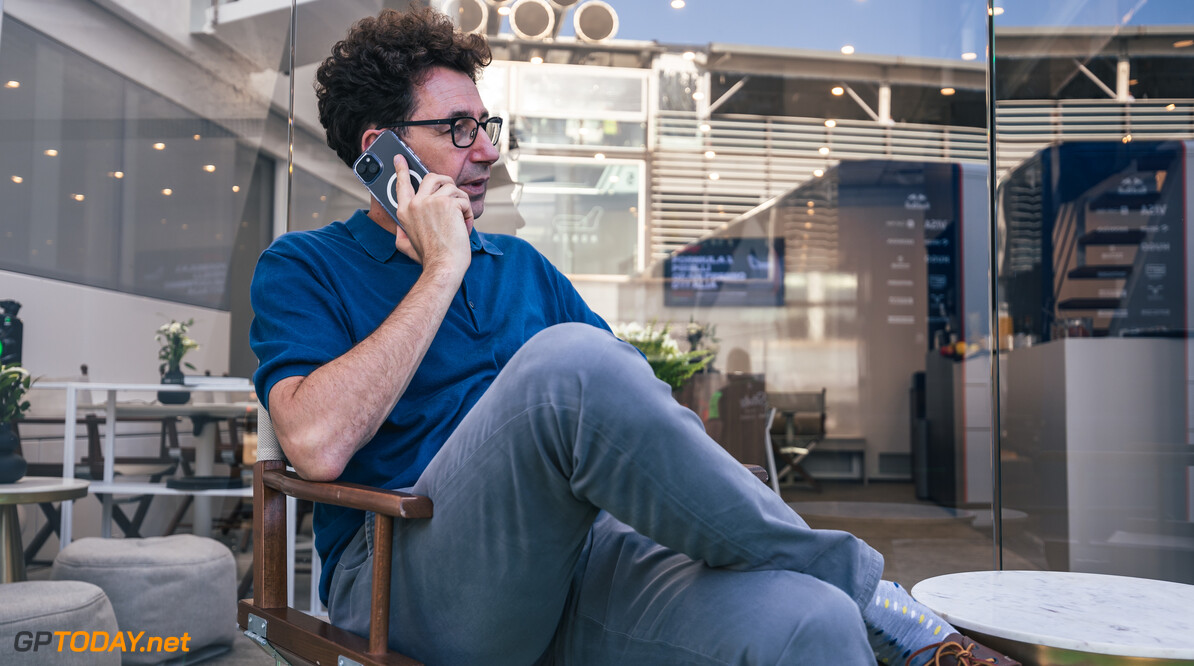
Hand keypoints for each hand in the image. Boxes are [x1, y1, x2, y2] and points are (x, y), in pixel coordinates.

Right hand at [390, 155, 472, 276]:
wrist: (443, 265)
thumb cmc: (429, 258)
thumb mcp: (405, 245)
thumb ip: (401, 232)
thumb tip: (398, 226)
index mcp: (404, 212)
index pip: (402, 184)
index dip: (402, 169)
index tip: (400, 158)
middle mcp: (415, 203)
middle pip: (432, 177)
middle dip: (446, 183)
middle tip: (453, 197)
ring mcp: (430, 201)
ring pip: (452, 187)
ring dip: (461, 203)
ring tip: (460, 221)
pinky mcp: (447, 203)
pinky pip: (463, 199)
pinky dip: (468, 213)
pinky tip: (464, 226)